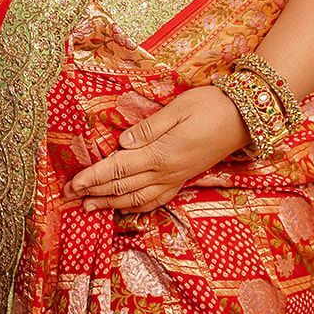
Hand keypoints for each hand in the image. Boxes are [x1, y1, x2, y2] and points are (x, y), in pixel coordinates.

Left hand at [62, 85, 248, 213]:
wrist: (244, 119)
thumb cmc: (210, 106)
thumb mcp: (178, 109)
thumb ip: (148, 128)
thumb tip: (122, 142)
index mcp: (160, 154)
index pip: (118, 169)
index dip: (92, 177)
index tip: (72, 184)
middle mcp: (166, 172)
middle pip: (122, 187)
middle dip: (94, 193)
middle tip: (69, 198)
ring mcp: (175, 178)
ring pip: (136, 198)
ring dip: (110, 203)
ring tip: (89, 206)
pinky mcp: (183, 178)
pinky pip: (155, 199)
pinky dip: (136, 206)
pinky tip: (126, 207)